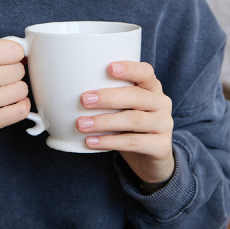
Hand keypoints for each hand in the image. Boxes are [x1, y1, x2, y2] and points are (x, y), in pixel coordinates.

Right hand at [0, 39, 30, 153]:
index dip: (14, 56)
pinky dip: (19, 107)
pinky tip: (7, 105)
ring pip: (22, 90)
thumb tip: (24, 52)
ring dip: (15, 92)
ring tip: (0, 93)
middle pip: (19, 70)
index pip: (14, 50)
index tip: (8, 61)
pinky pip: (21, 110)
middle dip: (13, 74)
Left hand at [76, 61, 174, 185]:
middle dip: (108, 97)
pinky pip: (133, 142)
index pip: (145, 72)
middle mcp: (161, 103)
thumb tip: (64, 87)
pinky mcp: (161, 147)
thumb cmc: (129, 127)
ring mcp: (164, 125)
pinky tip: (91, 142)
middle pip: (136, 96)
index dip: (129, 68)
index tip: (108, 68)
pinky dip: (109, 142)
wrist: (151, 160)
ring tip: (81, 124)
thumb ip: (106, 97)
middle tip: (84, 100)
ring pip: (133, 120)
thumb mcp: (122, 108)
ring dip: (104, 121)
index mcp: (152, 88)